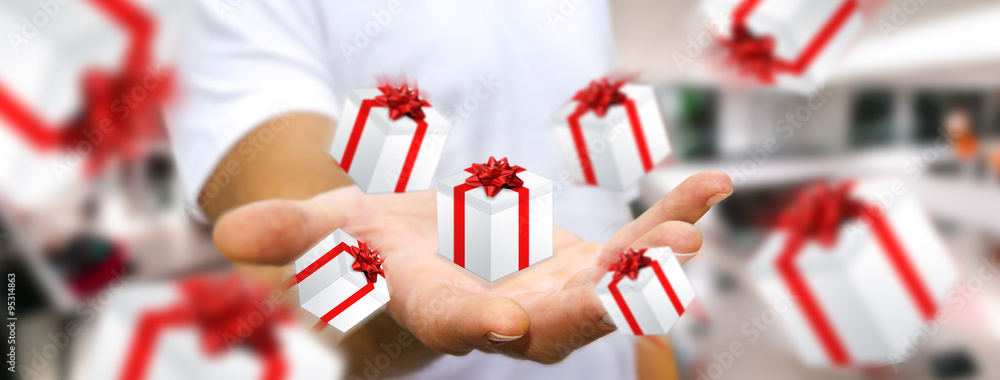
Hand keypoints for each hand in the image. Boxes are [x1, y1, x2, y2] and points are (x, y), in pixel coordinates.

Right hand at [213, 170, 730, 362]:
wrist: (429, 253)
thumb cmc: (375, 242)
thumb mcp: (331, 225)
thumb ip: (292, 234)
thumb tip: (225, 235)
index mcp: (435, 302)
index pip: (450, 320)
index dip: (471, 322)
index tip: (503, 324)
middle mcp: (502, 310)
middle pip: (550, 323)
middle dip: (597, 307)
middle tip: (645, 279)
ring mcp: (551, 291)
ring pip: (607, 289)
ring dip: (649, 265)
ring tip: (685, 232)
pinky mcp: (585, 265)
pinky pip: (636, 245)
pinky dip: (672, 218)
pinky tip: (710, 189)